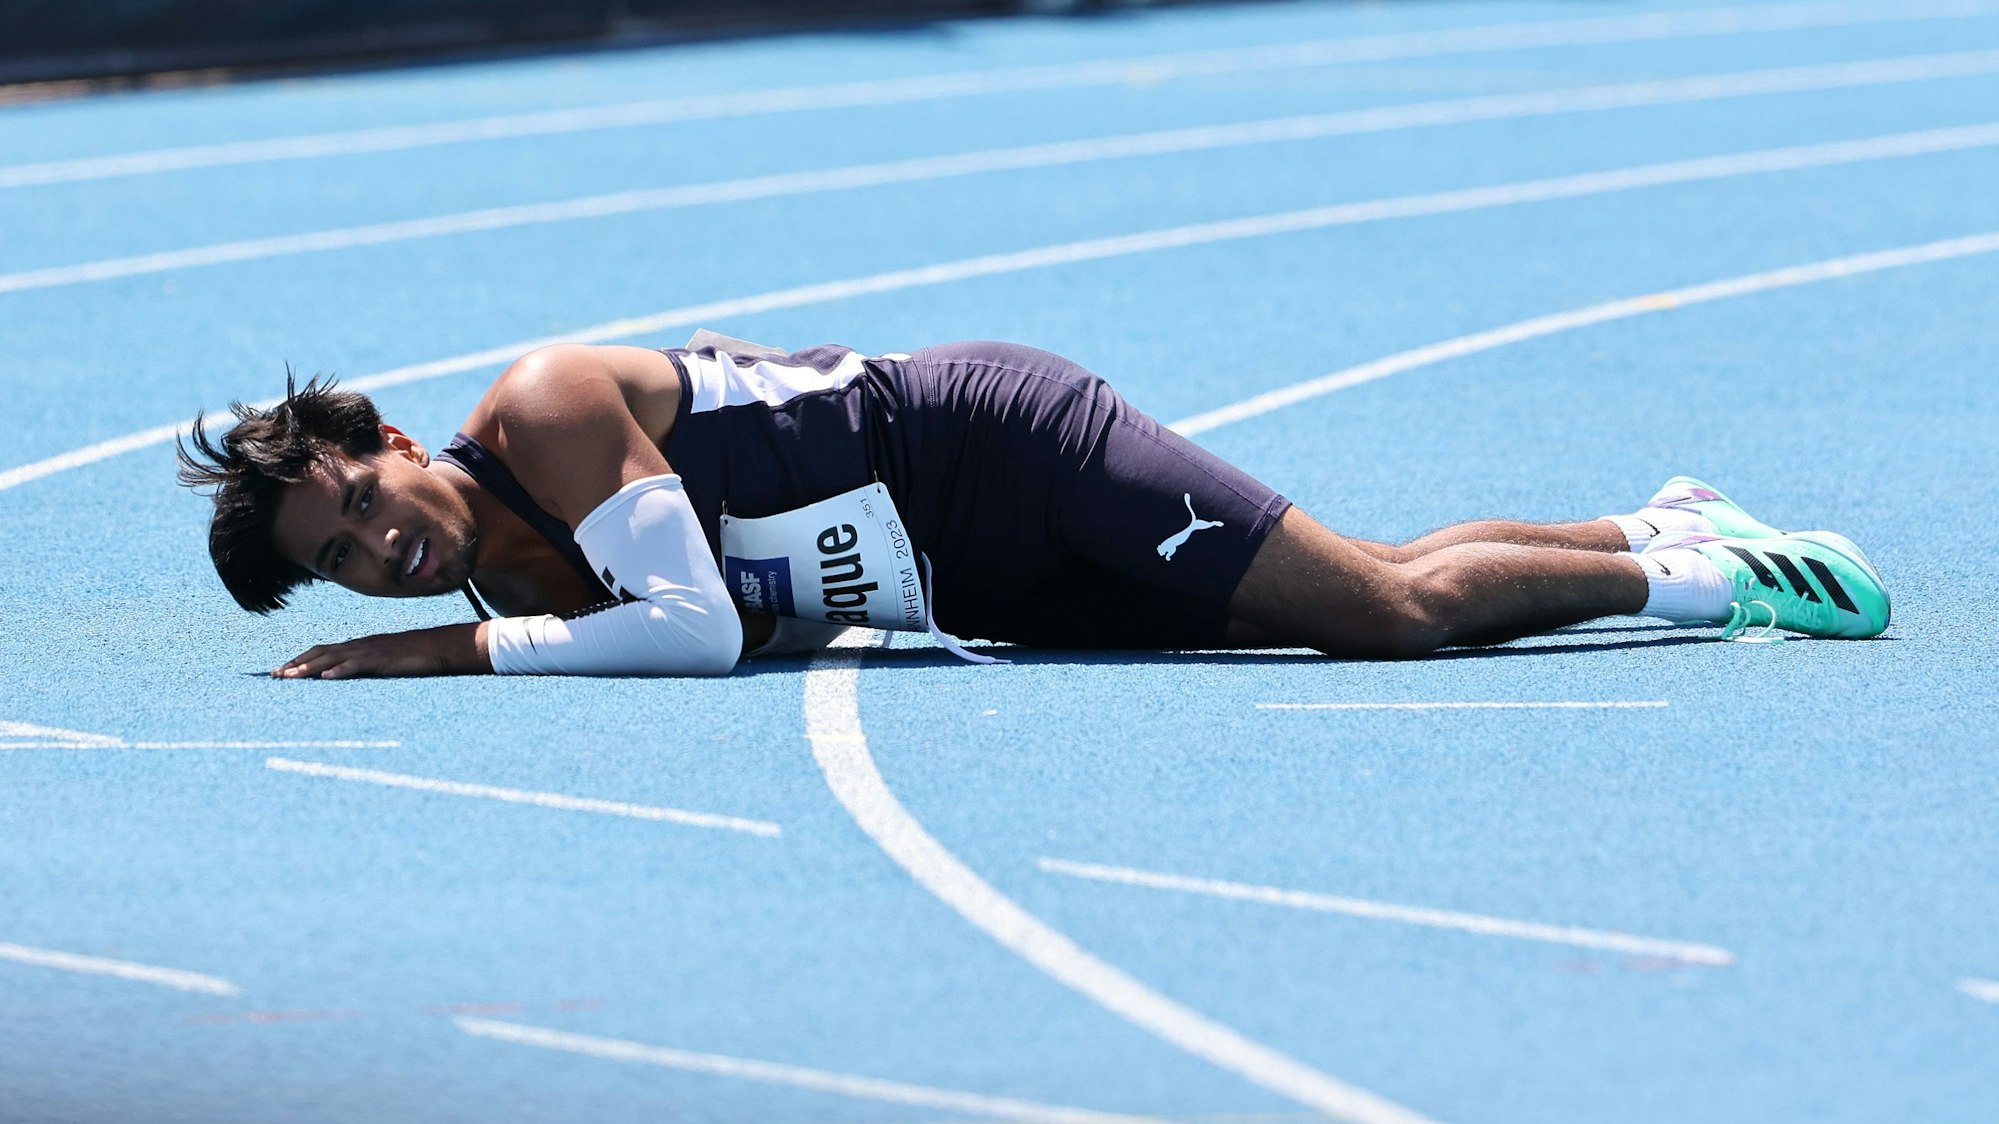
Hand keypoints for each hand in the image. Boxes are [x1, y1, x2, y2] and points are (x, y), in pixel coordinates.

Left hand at [274, 622, 489, 679]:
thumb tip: (350, 677)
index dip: (300, 658)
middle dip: (295, 663)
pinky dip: (340, 670)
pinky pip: (357, 665)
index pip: (323, 649)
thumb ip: (369, 666)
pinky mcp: (383, 659)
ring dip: (309, 667)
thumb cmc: (417, 655)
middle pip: (320, 651)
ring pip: (332, 657)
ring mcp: (371, 650)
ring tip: (290, 677)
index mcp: (360, 645)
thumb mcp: (387, 660)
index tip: (282, 670)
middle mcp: (360, 645)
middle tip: (274, 675)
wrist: (442, 646)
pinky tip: (327, 678)